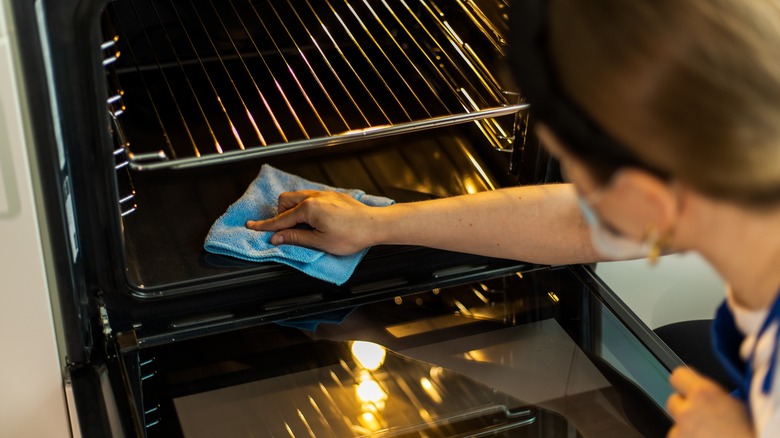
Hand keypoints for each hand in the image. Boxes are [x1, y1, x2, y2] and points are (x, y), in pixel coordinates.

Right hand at [245, 190, 384, 254]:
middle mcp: (314, 197)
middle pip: (285, 202)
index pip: (280, 220)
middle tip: (285, 231)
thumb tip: (277, 238)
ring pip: (297, 197)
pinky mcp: (331, 195)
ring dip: (292, 210)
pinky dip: (304, 207)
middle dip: (280, 216)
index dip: (265, 226)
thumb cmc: (351, 235)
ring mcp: (323, 194)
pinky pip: (309, 197)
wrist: (374, 225)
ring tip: (299, 226)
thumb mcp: (320, 242)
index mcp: (308, 209)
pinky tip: (313, 219)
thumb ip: (296, 238)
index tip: (251, 227)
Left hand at [666, 367, 752, 437]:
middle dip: (686, 409)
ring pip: (676, 426)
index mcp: (704, 395)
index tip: (689, 386)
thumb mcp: (742, 408)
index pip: (679, 376)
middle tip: (704, 418)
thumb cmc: (755, 433)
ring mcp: (681, 433)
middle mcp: (688, 412)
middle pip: (673, 402)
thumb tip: (716, 397)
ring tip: (709, 437)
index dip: (685, 382)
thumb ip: (722, 398)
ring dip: (687, 431)